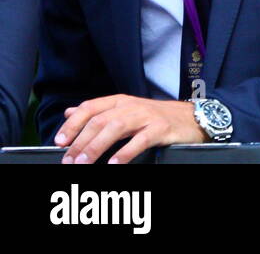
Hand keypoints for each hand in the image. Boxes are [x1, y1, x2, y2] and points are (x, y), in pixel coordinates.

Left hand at [55, 95, 205, 163]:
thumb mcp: (126, 111)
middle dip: (81, 141)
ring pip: (116, 128)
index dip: (72, 124)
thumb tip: (69, 112)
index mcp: (120, 101)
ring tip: (84, 164)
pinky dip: (125, 153)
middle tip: (69, 161)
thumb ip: (98, 112)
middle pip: (100, 120)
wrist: (192, 118)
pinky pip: (140, 140)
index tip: (59, 142)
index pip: (90, 107)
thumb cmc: (156, 117)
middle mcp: (132, 106)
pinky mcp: (161, 128)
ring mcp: (147, 116)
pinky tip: (114, 165)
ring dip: (97, 147)